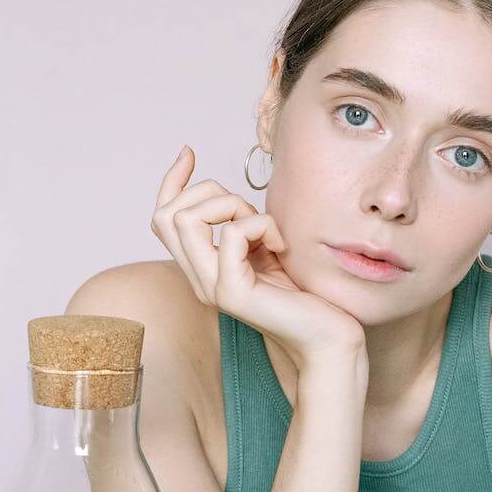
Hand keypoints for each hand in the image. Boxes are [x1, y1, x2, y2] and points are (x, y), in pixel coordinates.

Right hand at [151, 145, 364, 371]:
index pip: (163, 218)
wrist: (328, 338)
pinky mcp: (232, 292)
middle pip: (168, 214)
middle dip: (209, 192)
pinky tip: (281, 245)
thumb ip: (242, 227)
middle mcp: (198, 278)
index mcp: (202, 267)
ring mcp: (212, 287)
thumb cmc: (305, 295)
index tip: (189, 153)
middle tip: (250, 209)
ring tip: (266, 228)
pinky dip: (261, 225)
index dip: (171, 181)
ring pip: (188, 219)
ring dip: (233, 206)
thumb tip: (227, 194)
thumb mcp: (264, 248)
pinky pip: (232, 234)